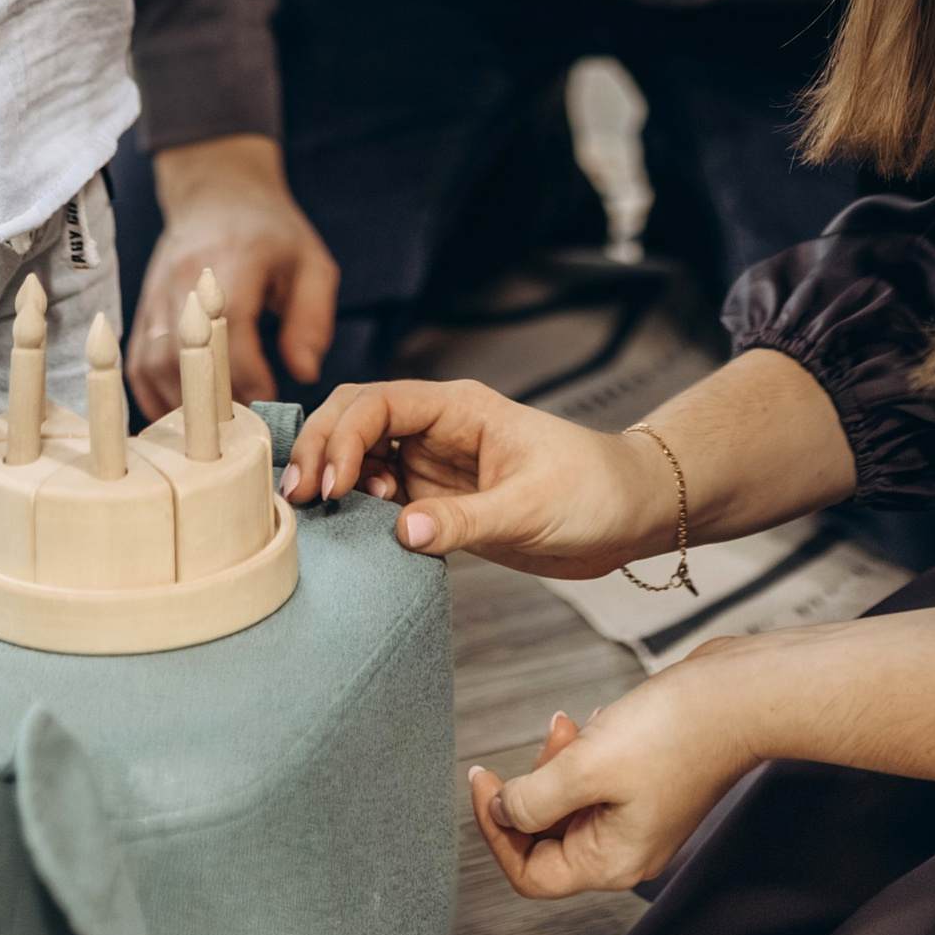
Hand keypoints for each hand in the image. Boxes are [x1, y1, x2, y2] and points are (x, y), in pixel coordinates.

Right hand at [127, 138, 338, 415]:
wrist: (216, 192)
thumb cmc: (270, 232)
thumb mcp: (312, 265)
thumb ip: (313, 319)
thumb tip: (304, 373)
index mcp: (232, 264)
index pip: (230, 335)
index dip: (250, 379)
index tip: (270, 406)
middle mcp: (185, 281)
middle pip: (183, 357)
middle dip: (211, 403)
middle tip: (239, 434)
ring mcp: (156, 296)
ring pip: (154, 365)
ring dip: (180, 407)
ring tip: (211, 436)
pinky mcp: (142, 309)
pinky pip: (136, 364)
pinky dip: (152, 398)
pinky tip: (178, 421)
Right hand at [283, 377, 665, 579]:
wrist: (632, 514)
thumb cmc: (596, 492)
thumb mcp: (532, 507)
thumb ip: (466, 520)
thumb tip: (401, 531)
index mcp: (459, 409)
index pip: (377, 404)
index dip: (342, 439)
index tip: (328, 487)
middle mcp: (439, 429)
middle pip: (356, 418)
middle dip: (322, 449)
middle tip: (302, 500)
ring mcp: (436, 464)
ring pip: (363, 455)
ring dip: (337, 477)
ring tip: (331, 516)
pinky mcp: (441, 500)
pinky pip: (383, 495)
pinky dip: (359, 507)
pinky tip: (358, 530)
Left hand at [468, 650, 759, 898]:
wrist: (741, 695)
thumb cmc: (675, 731)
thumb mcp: (588, 766)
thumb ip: (535, 798)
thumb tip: (503, 811)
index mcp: (611, 862)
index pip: (531, 874)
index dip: (495, 829)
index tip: (482, 779)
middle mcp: (626, 849)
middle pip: (548, 838)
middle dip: (533, 786)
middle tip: (550, 739)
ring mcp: (639, 818)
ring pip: (570, 802)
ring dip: (558, 762)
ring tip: (573, 725)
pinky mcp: (649, 785)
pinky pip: (595, 779)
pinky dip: (586, 752)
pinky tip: (601, 721)